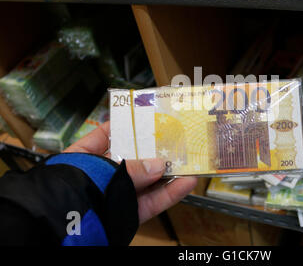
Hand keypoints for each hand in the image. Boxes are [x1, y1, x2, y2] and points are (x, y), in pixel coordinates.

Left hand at [64, 121, 196, 223]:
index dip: (126, 125)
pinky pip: (151, 202)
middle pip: (132, 159)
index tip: (148, 118)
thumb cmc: (72, 191)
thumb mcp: (100, 171)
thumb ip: (131, 169)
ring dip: (167, 172)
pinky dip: (169, 194)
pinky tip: (186, 183)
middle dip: (154, 150)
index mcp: (85, 158)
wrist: (66, 231)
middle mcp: (102, 176)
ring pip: (146, 181)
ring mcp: (116, 195)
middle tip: (175, 139)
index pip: (105, 136)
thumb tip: (159, 165)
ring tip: (188, 160)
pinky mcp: (128, 214)